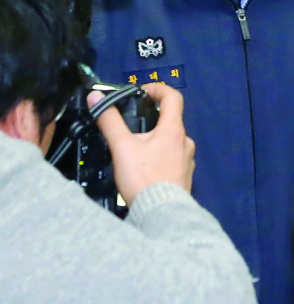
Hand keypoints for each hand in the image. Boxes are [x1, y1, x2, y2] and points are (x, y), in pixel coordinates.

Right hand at [92, 83, 194, 200]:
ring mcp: (187, 160)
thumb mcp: (122, 147)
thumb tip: (96, 97)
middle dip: (149, 121)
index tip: (140, 93)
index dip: (157, 89)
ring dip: (152, 141)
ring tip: (132, 152)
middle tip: (128, 129)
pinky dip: (158, 157)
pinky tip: (143, 168)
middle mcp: (185, 142)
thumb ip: (109, 121)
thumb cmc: (143, 178)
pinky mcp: (184, 176)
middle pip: (169, 121)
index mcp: (174, 130)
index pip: (173, 97)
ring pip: (169, 142)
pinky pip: (171, 159)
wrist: (161, 214)